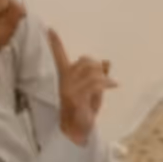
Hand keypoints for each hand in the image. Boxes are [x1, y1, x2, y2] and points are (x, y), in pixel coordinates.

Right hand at [48, 28, 114, 144]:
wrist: (76, 132)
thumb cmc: (84, 111)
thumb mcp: (93, 92)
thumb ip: (98, 75)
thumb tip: (106, 61)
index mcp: (65, 77)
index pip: (59, 56)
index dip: (54, 43)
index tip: (49, 29)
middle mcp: (64, 81)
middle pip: (85, 61)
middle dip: (98, 68)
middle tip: (105, 79)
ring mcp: (69, 89)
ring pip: (92, 70)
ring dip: (103, 76)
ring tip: (109, 84)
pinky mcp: (76, 98)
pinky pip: (95, 82)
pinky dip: (107, 82)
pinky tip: (113, 86)